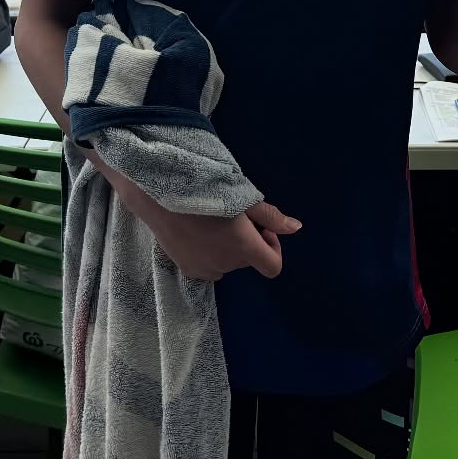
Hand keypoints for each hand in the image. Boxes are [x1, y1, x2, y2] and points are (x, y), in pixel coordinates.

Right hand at [128, 194, 300, 282]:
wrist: (161, 193)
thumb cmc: (206, 188)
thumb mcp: (243, 197)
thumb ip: (271, 217)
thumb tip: (296, 228)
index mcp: (244, 247)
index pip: (273, 267)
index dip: (273, 247)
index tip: (261, 228)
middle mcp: (227, 264)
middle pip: (248, 259)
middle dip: (248, 240)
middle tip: (233, 215)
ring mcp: (205, 270)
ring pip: (228, 262)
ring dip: (228, 248)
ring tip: (212, 222)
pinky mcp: (187, 270)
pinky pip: (209, 267)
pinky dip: (209, 254)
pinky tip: (198, 232)